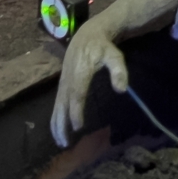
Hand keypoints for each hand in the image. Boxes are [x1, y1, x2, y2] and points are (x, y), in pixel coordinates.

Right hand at [51, 15, 127, 147]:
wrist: (87, 35)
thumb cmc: (103, 47)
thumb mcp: (115, 56)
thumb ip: (119, 71)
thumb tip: (122, 90)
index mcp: (81, 72)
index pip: (77, 94)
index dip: (76, 111)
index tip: (78, 127)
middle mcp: (68, 79)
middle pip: (63, 104)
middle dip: (63, 124)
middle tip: (66, 143)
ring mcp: (63, 82)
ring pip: (57, 106)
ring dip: (57, 125)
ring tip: (60, 142)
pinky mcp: (61, 85)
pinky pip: (56, 104)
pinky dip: (55, 118)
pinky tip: (58, 131)